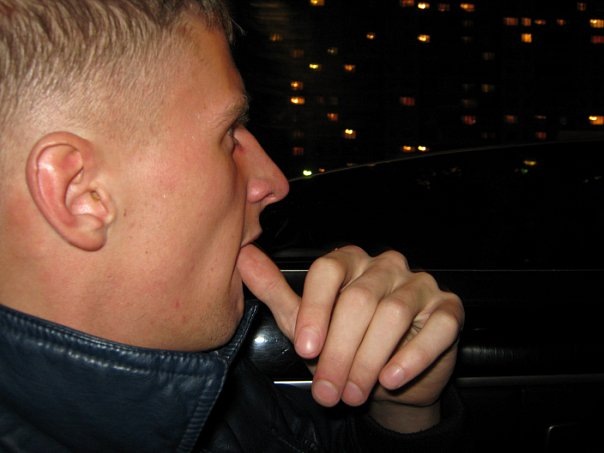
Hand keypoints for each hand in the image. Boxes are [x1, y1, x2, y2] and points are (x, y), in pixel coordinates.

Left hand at [237, 244, 462, 429]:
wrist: (388, 380)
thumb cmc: (344, 346)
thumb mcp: (307, 324)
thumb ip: (277, 291)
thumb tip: (243, 258)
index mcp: (350, 260)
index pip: (328, 270)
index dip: (314, 310)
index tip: (305, 349)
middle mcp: (386, 265)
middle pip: (359, 299)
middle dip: (339, 350)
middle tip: (327, 390)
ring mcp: (419, 284)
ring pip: (393, 314)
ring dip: (369, 360)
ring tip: (354, 392)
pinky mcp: (448, 308)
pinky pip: (435, 327)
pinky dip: (412, 356)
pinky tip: (391, 377)